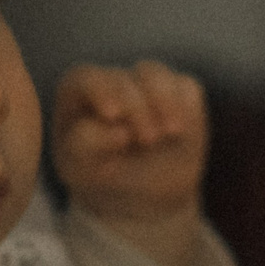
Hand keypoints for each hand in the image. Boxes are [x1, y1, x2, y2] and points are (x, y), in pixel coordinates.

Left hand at [52, 61, 208, 265]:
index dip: (101, 91)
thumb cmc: (98, 173)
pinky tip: (181, 131)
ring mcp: (146, 84)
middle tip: (148, 140)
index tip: (113, 115)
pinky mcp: (178, 93)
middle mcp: (112, 82)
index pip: (86, 79)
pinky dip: (186, 107)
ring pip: (154, 75)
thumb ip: (88, 146)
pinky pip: (186, 88)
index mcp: (78, 93)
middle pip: (123, 79)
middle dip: (136, 107)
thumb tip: (120, 132)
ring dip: (164, 101)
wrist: (138, 191)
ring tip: (171, 132)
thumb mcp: (81, 168)